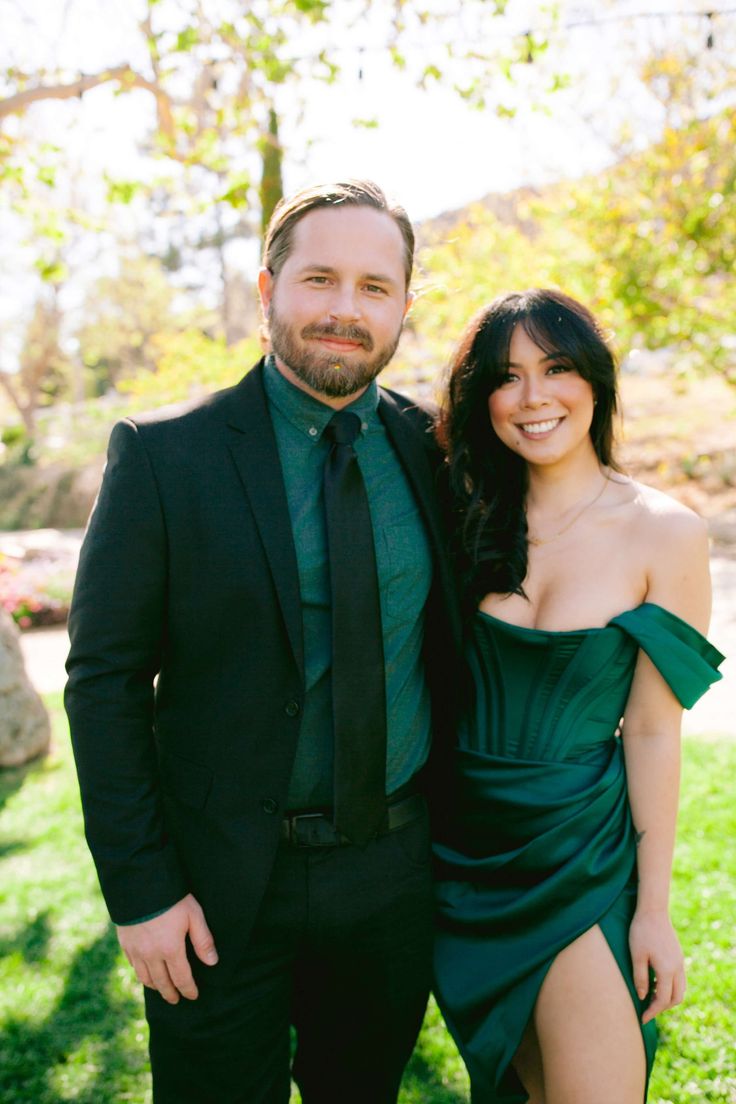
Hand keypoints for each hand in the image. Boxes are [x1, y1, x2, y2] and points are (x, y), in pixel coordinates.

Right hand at [117, 893, 217, 1004]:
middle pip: (162, 982)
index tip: (193, 996)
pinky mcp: (124, 943)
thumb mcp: (193, 915)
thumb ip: (203, 940)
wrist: (140, 884)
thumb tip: (212, 962)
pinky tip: (145, 973)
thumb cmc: (172, 898)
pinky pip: (133, 965)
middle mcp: (151, 955)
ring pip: (145, 978)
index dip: (188, 989)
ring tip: (161, 990)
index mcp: (171, 949)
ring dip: (155, 986)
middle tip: (176, 1000)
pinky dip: (141, 973)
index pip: (182, 978)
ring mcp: (135, 950)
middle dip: (170, 993)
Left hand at [629, 908, 684, 1024]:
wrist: (653, 910)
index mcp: (667, 970)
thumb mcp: (636, 955)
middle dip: (662, 1008)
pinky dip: (670, 987)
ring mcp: (680, 962)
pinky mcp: (678, 956)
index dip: (652, 1011)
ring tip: (651, 998)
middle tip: (646, 1011)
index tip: (642, 1019)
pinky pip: (679, 979)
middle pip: (676, 998)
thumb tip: (642, 997)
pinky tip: (655, 983)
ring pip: (680, 989)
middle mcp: (677, 968)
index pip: (662, 1000)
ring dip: (668, 998)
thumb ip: (640, 978)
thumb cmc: (641, 932)